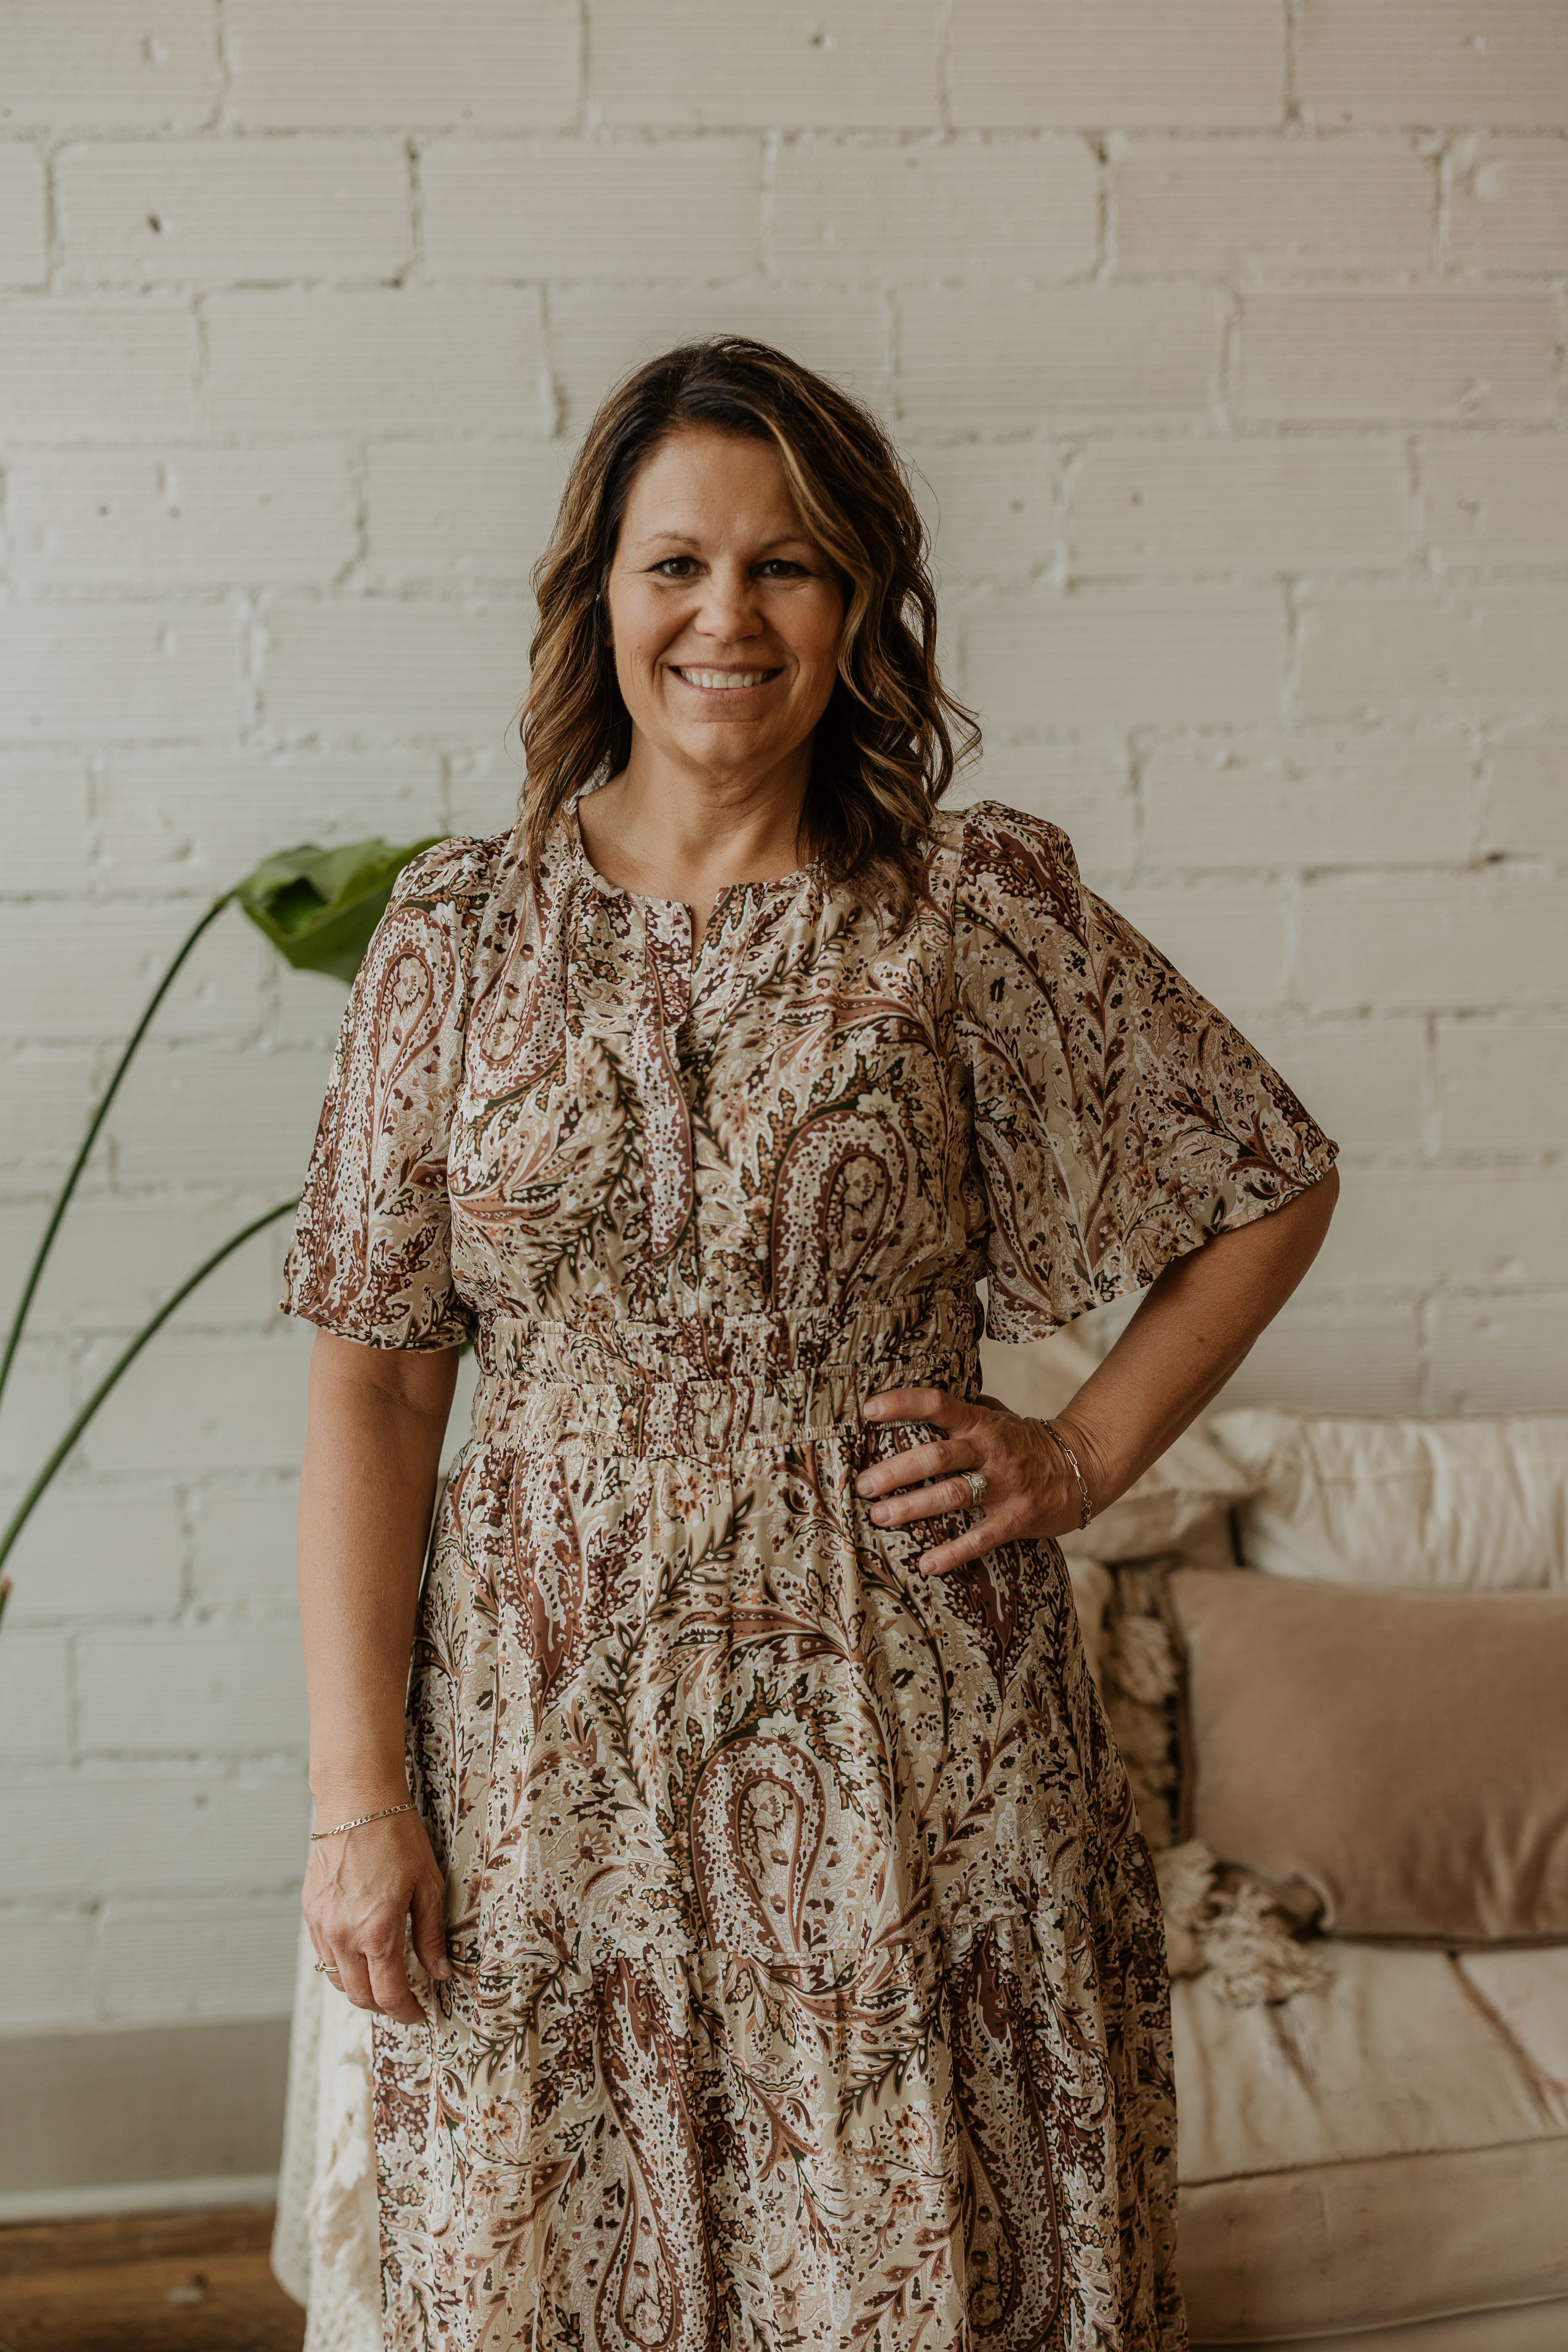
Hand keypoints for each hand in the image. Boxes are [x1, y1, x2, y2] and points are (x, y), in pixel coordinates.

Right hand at [303, 1803, 450, 2022]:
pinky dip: (342, 1964)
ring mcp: (321, 1924)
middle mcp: (343, 1935)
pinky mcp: (309, 1911)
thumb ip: (430, 1934)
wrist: (356, 1800)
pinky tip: (360, 1951)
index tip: (419, 2013)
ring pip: (337, 1979)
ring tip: (383, 1977)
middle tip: (404, 1999)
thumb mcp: (427, 1884)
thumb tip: (440, 1971)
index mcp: (377, 1931)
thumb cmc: (396, 1836)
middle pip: (360, 1996)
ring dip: (360, 1987)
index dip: (406, 2012)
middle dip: (384, 2005)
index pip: (388, 1995)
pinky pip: (323, 1954)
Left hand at [856, 1387, 1094, 1577]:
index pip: (939, 1404)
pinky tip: (926, 1564)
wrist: (1083, 1465)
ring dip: (912, 1508)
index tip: (869, 1410)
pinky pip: (981, 1538)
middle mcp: (990, 1450)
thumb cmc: (1027, 1440)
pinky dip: (953, 1553)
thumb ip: (966, 1409)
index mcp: (981, 1422)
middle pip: (937, 1456)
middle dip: (895, 1471)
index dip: (903, 1404)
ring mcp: (1004, 1485)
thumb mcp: (1000, 1415)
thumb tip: (922, 1400)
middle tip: (862, 1485)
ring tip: (879, 1517)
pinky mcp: (1017, 1518)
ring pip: (952, 1496)